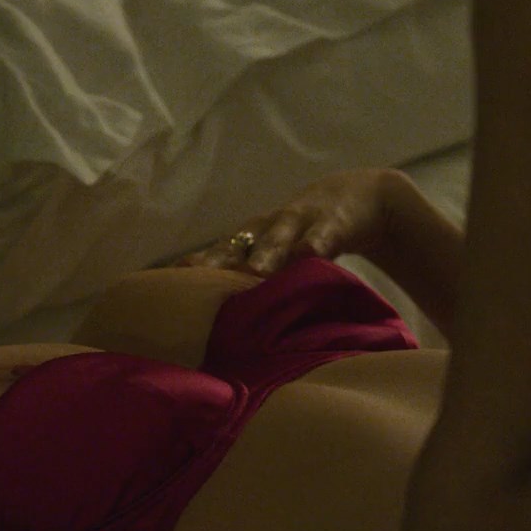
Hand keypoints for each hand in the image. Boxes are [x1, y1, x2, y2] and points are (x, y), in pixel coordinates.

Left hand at [179, 169, 405, 275]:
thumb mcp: (285, 256)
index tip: (168, 285)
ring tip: (254, 272)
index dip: (196, 268)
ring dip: (266, 253)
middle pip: (239, 243)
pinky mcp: (334, 222)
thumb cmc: (311, 237)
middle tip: (193, 279)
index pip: (218, 254)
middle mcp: (270, 228)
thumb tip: (233, 332)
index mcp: (255, 238)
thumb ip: (261, 284)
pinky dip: (316, 242)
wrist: (362, 198)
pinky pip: (323, 234)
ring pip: (279, 237)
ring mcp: (301, 223)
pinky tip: (310, 255)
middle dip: (218, 260)